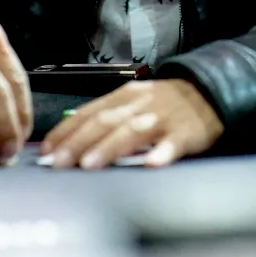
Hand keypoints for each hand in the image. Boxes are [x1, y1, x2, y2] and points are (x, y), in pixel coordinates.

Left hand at [40, 78, 223, 168]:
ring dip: (109, 148)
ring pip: (132, 130)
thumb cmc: (165, 103)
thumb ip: (108, 117)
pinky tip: (151, 164)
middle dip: (79, 143)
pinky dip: (161, 152)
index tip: (45, 152)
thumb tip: (70, 141)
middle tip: (60, 163)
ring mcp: (163, 117)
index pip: (88, 112)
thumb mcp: (134, 101)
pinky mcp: (186, 132)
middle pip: (105, 121)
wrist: (210, 90)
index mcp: (124, 96)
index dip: (65, 131)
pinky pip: (173, 142)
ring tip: (90, 165)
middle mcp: (140, 104)